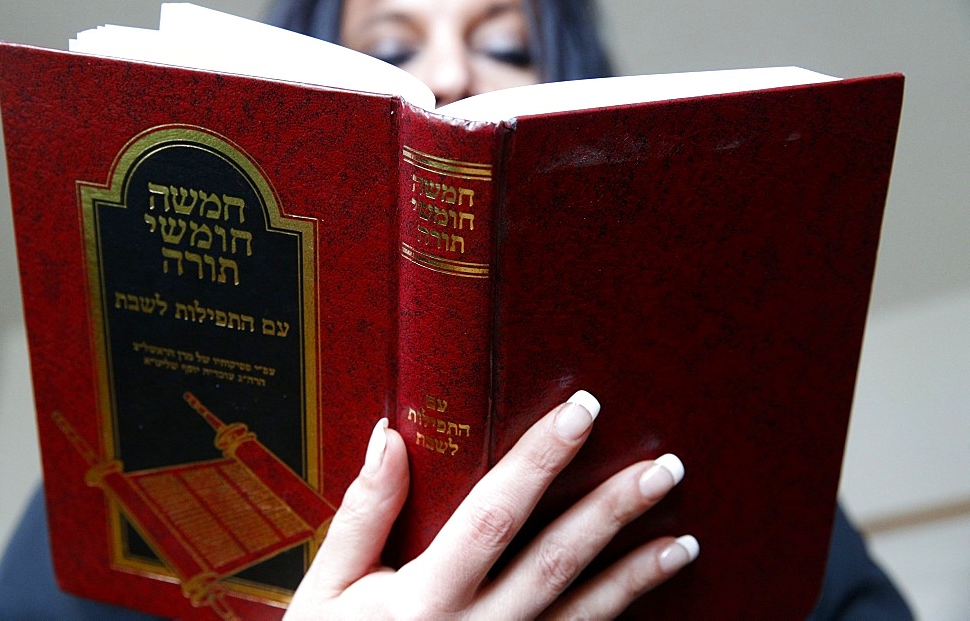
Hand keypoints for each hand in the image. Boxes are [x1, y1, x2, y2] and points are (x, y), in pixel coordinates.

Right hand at [284, 391, 697, 618]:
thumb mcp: (327, 588)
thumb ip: (364, 513)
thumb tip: (390, 436)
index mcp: (426, 596)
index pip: (494, 513)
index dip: (540, 459)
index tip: (580, 410)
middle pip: (557, 560)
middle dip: (612, 510)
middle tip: (664, 467)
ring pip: (582, 613)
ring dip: (636, 574)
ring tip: (682, 538)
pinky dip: (616, 619)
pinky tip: (647, 595)